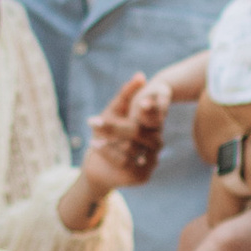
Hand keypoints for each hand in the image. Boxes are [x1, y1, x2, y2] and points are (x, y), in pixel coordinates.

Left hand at [80, 72, 168, 194]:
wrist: (97, 163)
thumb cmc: (106, 133)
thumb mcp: (113, 111)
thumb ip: (126, 93)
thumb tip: (141, 75)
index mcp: (153, 126)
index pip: (154, 114)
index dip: (147, 108)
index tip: (133, 102)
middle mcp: (156, 142)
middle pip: (139, 132)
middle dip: (115, 128)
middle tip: (95, 122)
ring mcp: (152, 160)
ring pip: (131, 148)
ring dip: (109, 140)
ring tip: (93, 135)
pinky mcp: (143, 175)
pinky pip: (125, 163)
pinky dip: (108, 153)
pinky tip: (96, 145)